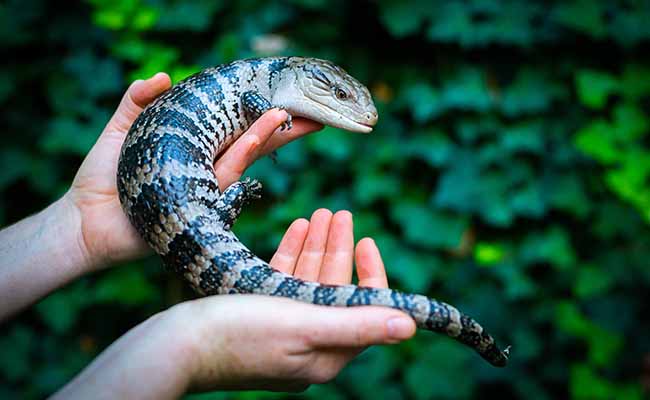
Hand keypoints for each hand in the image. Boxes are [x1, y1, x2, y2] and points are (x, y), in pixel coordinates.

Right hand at [54, 211, 415, 397]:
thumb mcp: (303, 324)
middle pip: (333, 290)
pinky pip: (282, 282)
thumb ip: (358, 322)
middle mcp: (308, 345)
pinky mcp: (257, 317)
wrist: (173, 346)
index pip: (364, 310)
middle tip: (341, 213)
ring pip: (307, 281)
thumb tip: (410, 326)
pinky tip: (297, 228)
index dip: (370, 273)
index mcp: (326, 353)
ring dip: (316, 247)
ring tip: (321, 214)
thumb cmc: (237, 335)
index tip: (366, 238)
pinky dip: (291, 254)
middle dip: (338, 249)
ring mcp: (281, 331)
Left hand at [65, 73, 322, 270]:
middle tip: (311, 113)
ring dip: (267, 134)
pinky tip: (260, 134)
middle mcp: (204, 168)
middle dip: (280, 127)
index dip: (255, 114)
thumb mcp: (120, 129)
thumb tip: (164, 76)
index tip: (281, 97)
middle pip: (250, 142)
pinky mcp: (204, 202)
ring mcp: (206, 186)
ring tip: (287, 114)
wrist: (86, 217)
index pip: (231, 128)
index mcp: (191, 150)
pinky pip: (228, 175)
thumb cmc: (102, 176)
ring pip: (245, 156)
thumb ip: (137, 100)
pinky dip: (245, 152)